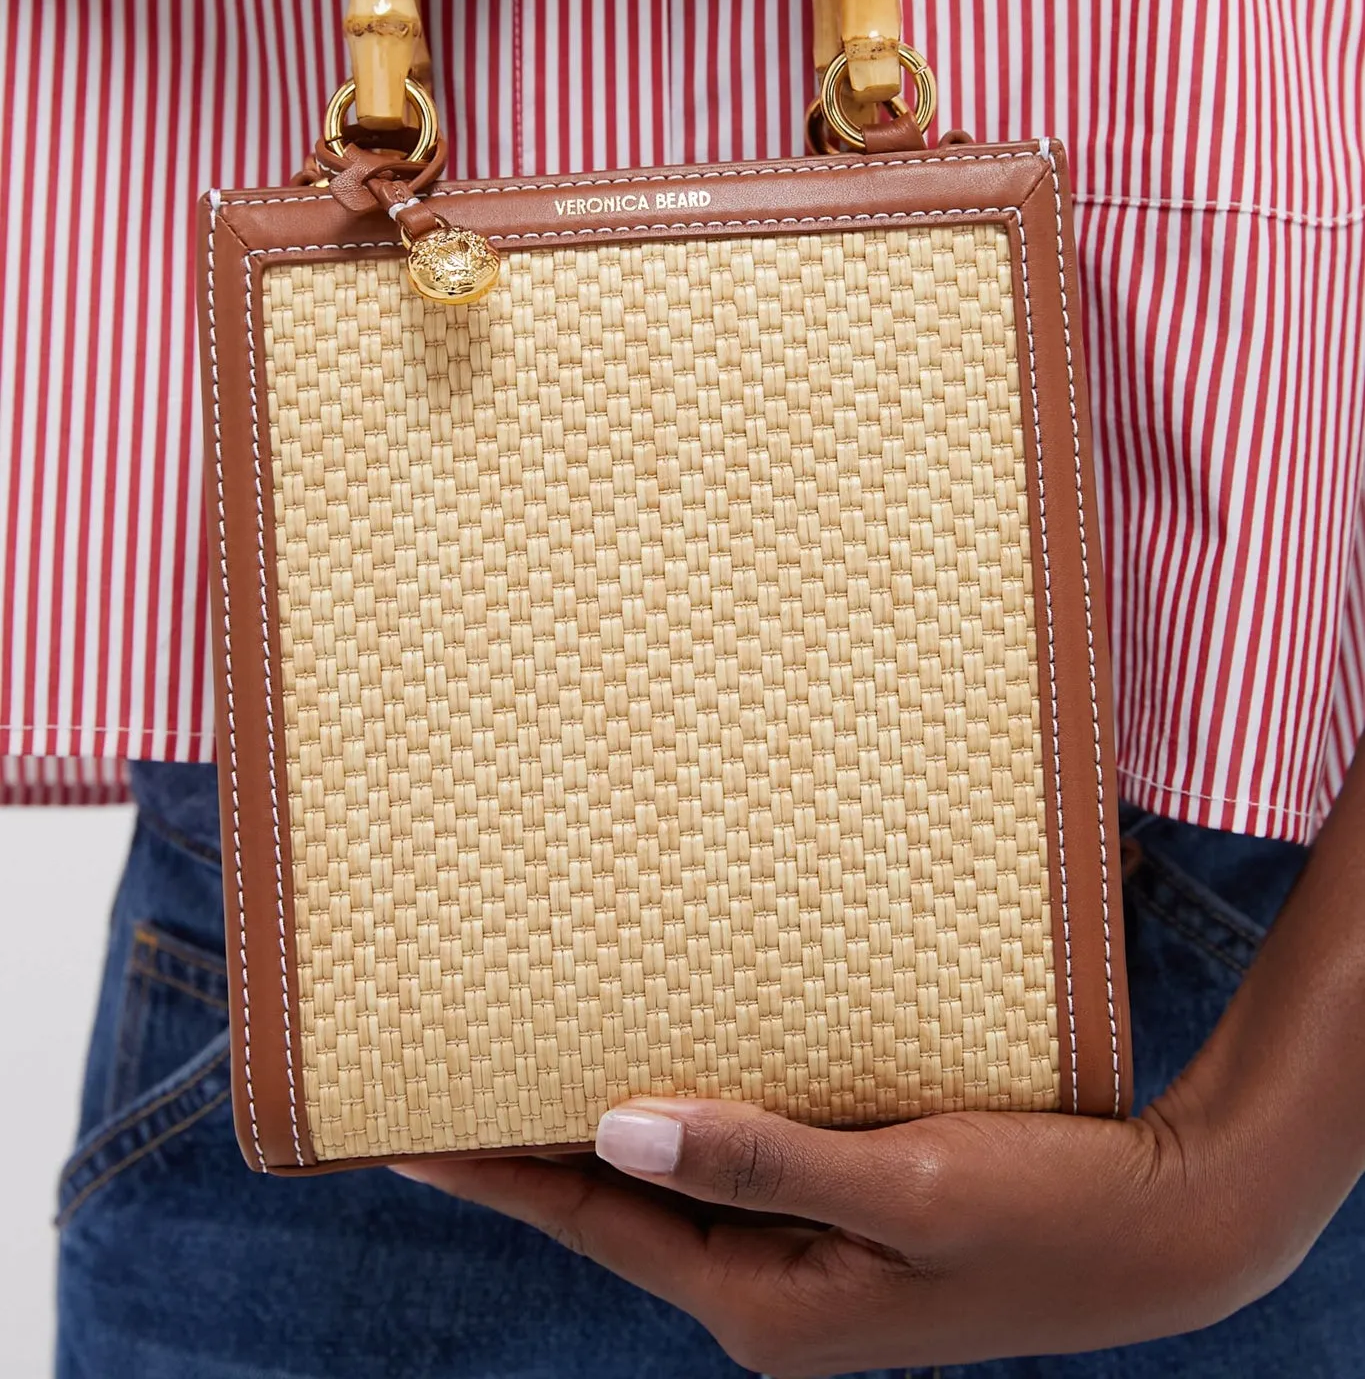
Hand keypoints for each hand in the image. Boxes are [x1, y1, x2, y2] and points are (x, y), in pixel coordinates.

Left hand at [395, 1076, 1306, 1374]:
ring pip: (675, 1189)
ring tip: (525, 1068)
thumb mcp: (904, 1184)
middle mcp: (771, 1297)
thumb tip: (614, 1129)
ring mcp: (808, 1266)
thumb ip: (758, 1160)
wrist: (1163, 1228)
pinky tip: (661, 1078)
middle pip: (621, 1211)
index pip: (597, 1224)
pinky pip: (736, 1173)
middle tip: (443, 1078)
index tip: (403, 1132)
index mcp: (767, 1306)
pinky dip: (686, 1125)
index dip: (498, 1173)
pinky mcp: (846, 1225)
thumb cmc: (1043, 1211)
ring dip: (604, 1133)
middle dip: (530, 1152)